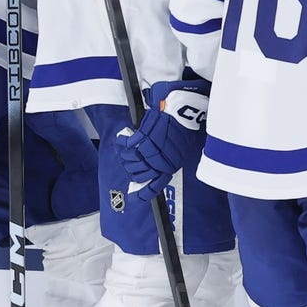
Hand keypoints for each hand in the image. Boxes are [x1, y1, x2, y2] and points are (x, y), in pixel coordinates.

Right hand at [116, 79, 210, 201]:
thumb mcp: (181, 150)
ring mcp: (151, 149)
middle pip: (137, 174)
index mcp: (171, 165)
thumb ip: (168, 163)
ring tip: (126, 150)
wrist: (184, 109)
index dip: (144, 192)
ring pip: (130, 162)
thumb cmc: (182, 128)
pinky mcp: (144, 136)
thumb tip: (156, 176)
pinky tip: (122, 140)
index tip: (135, 198)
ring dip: (125, 157)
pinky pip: (127, 146)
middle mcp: (160, 160)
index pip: (153, 186)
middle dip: (133, 170)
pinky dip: (122, 143)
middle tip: (133, 161)